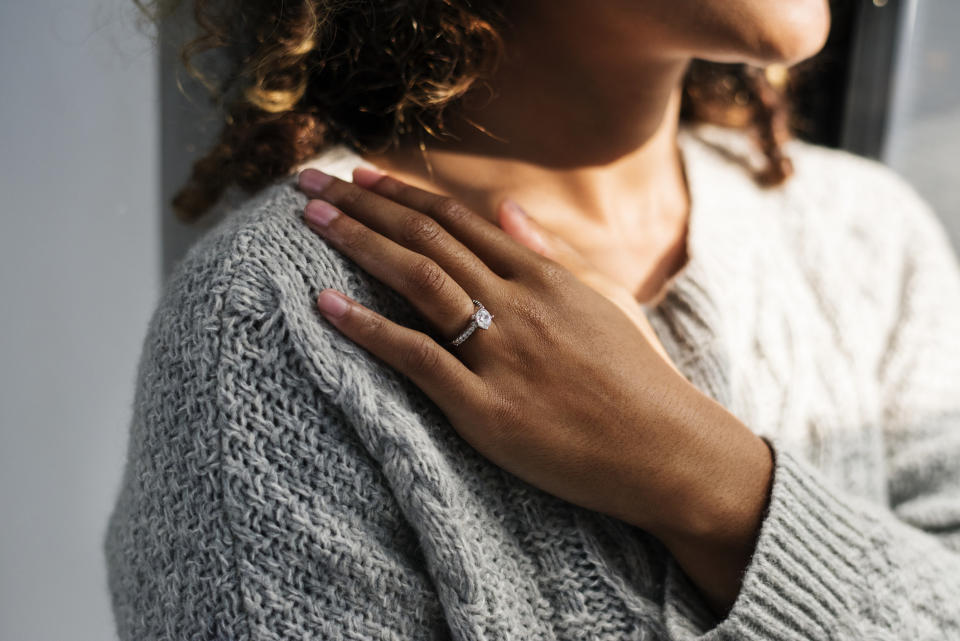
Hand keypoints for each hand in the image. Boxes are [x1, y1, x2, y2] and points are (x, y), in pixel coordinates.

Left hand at [297, 166, 772, 611]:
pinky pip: (417, 358)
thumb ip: (548, 254)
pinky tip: (325, 304)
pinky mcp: (487, 408)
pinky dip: (367, 328)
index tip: (358, 176)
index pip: (458, 219)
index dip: (402, 193)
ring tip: (311, 221)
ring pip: (418, 281)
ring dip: (359, 244)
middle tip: (309, 185)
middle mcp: (518, 303)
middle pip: (428, 237)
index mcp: (543, 277)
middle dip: (363, 205)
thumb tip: (506, 208)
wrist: (667, 451)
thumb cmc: (638, 379)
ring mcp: (502, 353)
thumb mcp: (601, 302)